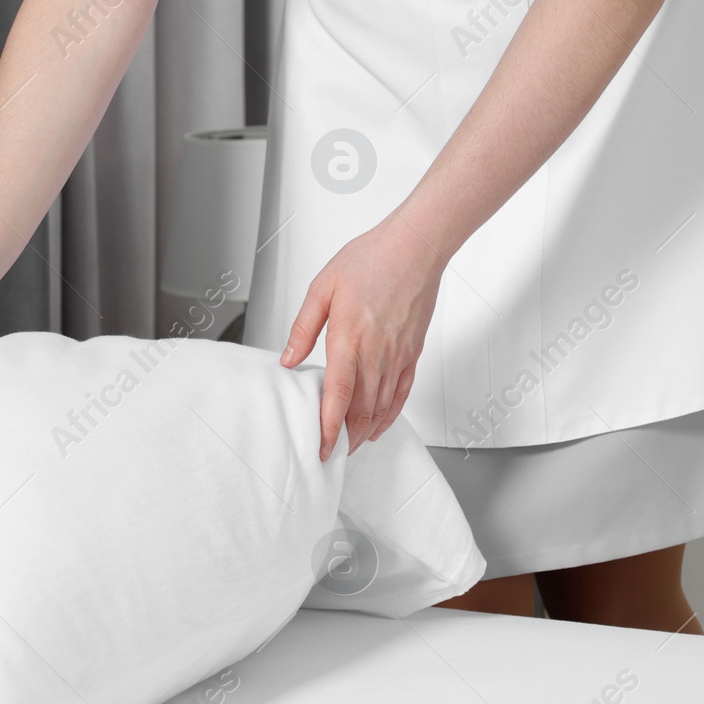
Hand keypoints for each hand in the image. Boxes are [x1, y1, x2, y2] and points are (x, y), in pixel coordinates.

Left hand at [280, 216, 444, 459]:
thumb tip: (288, 359)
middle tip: (331, 455)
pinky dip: (390, 416)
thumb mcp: (323, 288)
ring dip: (366, 432)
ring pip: (382, 408)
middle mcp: (377, 354)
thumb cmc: (370, 259)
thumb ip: (303, 327)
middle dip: (346, 439)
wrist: (415, 247)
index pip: (338, 396)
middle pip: (362, 411)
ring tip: (350, 447)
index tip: (321, 448)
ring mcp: (397, 356)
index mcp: (350, 339)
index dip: (329, 427)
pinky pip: (401, 394)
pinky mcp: (412, 353)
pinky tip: (378, 426)